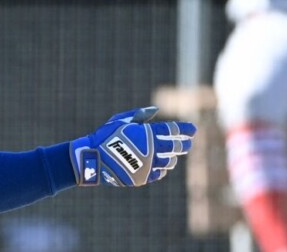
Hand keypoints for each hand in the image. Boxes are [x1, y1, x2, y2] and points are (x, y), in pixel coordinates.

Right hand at [69, 107, 195, 186]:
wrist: (93, 159)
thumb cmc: (105, 136)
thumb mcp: (121, 120)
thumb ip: (140, 115)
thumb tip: (155, 110)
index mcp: (147, 134)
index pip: (172, 131)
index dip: (185, 129)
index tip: (193, 129)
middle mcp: (151, 150)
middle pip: (175, 147)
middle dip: (184, 144)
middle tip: (188, 144)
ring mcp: (148, 165)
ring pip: (169, 162)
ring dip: (173, 158)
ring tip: (173, 156)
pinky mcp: (142, 177)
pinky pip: (159, 174)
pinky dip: (162, 169)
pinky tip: (161, 166)